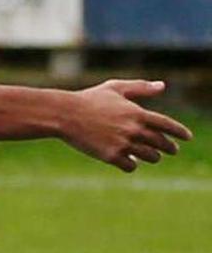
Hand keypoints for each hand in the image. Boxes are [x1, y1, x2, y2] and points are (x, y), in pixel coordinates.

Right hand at [62, 80, 192, 171]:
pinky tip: (127, 160)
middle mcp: (134, 130)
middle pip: (162, 144)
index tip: (187, 137)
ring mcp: (123, 144)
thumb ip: (140, 87)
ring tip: (149, 155)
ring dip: (151, 156)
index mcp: (137, 113)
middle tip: (171, 150)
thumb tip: (162, 86)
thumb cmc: (89, 99)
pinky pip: (131, 166)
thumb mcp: (114, 88)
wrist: (65, 115)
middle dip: (169, 148)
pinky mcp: (112, 156)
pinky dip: (131, 163)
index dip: (180, 132)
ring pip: (150, 157)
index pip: (167, 125)